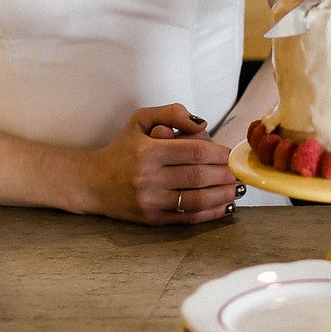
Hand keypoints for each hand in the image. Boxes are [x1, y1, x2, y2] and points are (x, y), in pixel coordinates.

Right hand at [78, 104, 241, 225]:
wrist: (92, 182)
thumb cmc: (121, 148)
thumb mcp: (140, 119)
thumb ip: (172, 113)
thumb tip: (203, 123)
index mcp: (149, 151)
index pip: (195, 152)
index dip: (219, 154)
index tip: (229, 155)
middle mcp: (149, 177)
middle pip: (200, 176)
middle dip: (225, 174)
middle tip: (238, 173)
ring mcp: (150, 200)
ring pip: (197, 199)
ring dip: (223, 195)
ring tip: (237, 190)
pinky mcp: (152, 218)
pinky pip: (187, 217)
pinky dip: (210, 213)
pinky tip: (224, 206)